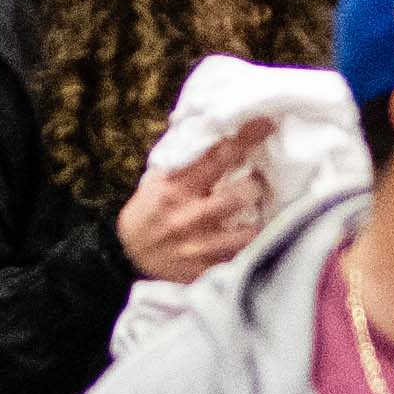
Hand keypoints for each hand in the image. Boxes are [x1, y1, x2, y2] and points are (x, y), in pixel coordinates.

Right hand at [118, 113, 280, 283]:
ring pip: (246, 234)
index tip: (266, 124)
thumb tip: (214, 136)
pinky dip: (246, 250)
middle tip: (258, 185)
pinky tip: (243, 242)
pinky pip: (238, 259)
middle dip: (255, 187)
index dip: (245, 139)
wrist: (126, 255)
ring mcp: (198, 246)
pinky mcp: (204, 270)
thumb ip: (184, 164)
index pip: (217, 158)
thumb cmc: (148, 212)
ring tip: (254, 217)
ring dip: (255, 223)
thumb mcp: (157, 182)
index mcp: (176, 189)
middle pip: (238, 197)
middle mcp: (188, 217)